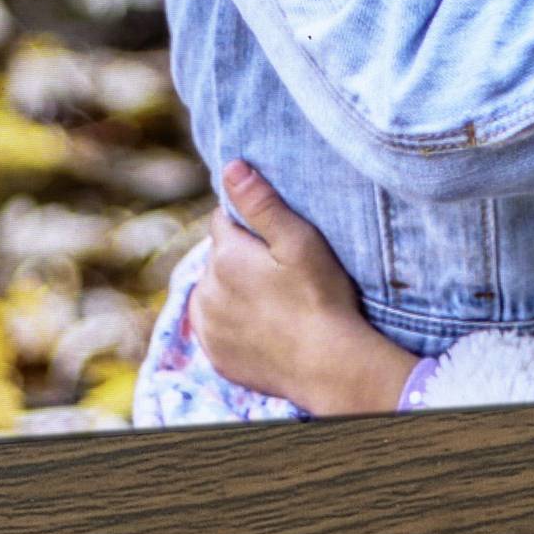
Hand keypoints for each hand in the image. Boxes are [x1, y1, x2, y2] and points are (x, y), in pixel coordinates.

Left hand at [192, 161, 418, 416]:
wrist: (328, 366)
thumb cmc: (320, 297)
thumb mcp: (299, 241)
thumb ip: (261, 203)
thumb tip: (230, 167)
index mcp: (224, 256)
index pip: (223, 222)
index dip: (249, 226)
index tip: (275, 242)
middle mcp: (205, 290)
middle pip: (218, 259)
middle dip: (240, 259)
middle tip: (281, 275)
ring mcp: (208, 327)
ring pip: (213, 293)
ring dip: (232, 292)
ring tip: (274, 303)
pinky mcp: (216, 356)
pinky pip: (216, 328)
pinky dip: (232, 324)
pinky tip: (263, 327)